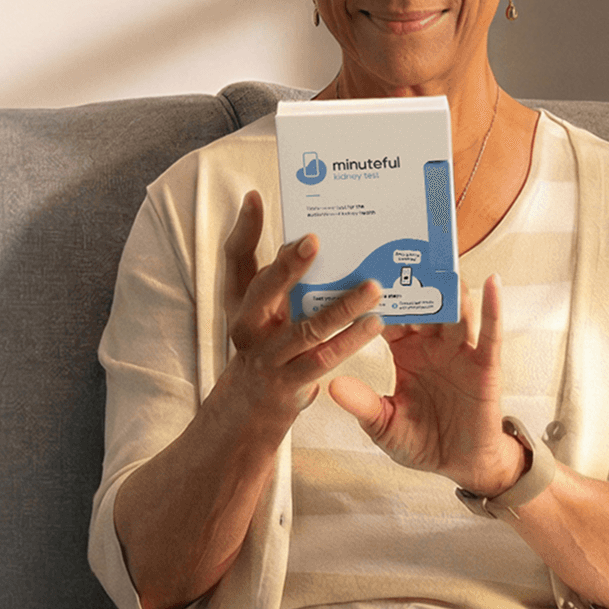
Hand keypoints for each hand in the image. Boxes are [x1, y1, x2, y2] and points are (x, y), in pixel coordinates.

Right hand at [217, 191, 384, 431]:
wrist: (246, 411)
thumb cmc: (261, 347)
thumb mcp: (256, 310)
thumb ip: (271, 273)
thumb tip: (293, 231)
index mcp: (239, 301)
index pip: (234, 258)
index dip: (244, 228)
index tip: (256, 197)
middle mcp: (246, 326)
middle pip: (263, 290)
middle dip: (287, 265)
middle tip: (313, 240)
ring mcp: (267, 356)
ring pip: (305, 327)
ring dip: (341, 306)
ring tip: (373, 287)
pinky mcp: (288, 383)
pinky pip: (324, 359)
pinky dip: (350, 341)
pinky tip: (374, 324)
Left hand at [324, 274, 523, 495]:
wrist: (461, 464)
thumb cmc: (420, 441)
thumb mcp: (384, 424)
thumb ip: (363, 405)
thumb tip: (332, 386)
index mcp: (405, 352)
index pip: (388, 316)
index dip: (375, 297)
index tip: (357, 270)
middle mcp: (432, 345)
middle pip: (422, 305)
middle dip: (412, 281)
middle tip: (396, 252)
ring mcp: (461, 351)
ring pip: (455, 311)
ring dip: (447, 288)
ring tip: (438, 263)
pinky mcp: (485, 364)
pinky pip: (490, 333)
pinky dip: (492, 307)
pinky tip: (491, 283)